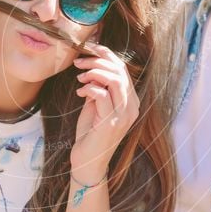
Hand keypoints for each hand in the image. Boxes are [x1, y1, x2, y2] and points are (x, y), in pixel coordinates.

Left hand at [70, 44, 139, 182]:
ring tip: (80, 77)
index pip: (123, 69)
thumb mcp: (95, 106)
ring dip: (93, 73)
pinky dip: (89, 88)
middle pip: (120, 71)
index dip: (106, 55)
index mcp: (130, 101)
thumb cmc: (90, 134)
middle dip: (97, 61)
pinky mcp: (111, 123)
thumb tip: (92, 70)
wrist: (88, 162)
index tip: (88, 49)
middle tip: (79, 62)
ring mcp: (123, 116)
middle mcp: (131, 107)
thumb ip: (98, 89)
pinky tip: (80, 92)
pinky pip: (102, 95)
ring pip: (114, 80)